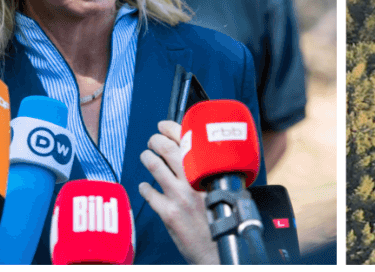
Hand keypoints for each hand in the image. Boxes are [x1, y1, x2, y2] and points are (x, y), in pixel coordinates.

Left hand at [139, 120, 218, 263]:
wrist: (220, 249)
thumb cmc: (227, 219)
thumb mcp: (228, 190)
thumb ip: (215, 174)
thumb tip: (205, 158)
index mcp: (209, 172)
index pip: (188, 140)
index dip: (172, 129)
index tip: (164, 125)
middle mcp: (193, 181)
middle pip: (167, 150)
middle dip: (156, 140)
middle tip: (153, 139)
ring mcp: (178, 197)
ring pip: (155, 168)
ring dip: (148, 158)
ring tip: (146, 155)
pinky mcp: (168, 214)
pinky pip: (150, 194)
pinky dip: (145, 187)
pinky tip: (145, 186)